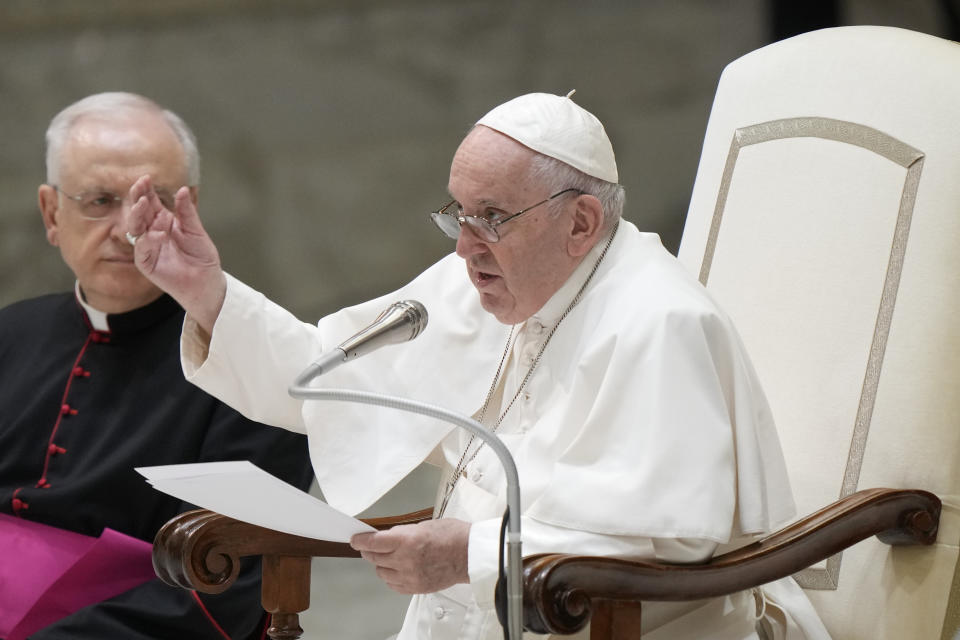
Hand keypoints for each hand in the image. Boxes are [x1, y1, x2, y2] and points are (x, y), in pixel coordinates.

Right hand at [126, 175, 225, 332]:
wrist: (206, 280)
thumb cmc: (201, 256)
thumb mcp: (195, 230)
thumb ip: (187, 211)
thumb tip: (182, 189)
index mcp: (162, 221)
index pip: (150, 203)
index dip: (146, 191)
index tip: (146, 178)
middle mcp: (152, 232)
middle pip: (139, 212)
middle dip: (138, 198)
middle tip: (141, 186)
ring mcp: (147, 247)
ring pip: (135, 228)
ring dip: (138, 215)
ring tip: (144, 203)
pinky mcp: (146, 263)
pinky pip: (142, 249)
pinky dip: (149, 240)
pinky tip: (159, 234)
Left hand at [350, 519, 470, 593]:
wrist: (470, 554)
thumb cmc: (453, 536)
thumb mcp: (423, 525)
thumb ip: (402, 534)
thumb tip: (386, 538)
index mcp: (407, 540)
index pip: (373, 543)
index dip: (360, 541)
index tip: (355, 540)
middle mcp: (406, 560)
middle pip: (374, 558)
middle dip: (369, 551)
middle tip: (370, 547)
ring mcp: (410, 576)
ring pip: (381, 573)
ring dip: (380, 564)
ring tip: (388, 558)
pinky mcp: (416, 587)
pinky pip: (393, 585)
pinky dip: (391, 577)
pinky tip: (396, 570)